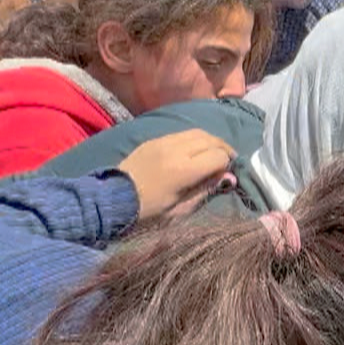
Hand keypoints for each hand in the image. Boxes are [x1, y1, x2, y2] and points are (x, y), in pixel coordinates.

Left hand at [118, 129, 235, 220]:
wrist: (114, 199)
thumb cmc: (149, 212)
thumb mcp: (181, 209)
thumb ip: (206, 190)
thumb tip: (230, 178)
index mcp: (183, 170)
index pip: (218, 156)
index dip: (227, 164)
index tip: (226, 175)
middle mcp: (175, 150)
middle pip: (211, 140)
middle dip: (223, 149)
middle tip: (227, 161)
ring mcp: (163, 141)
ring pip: (197, 132)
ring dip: (210, 141)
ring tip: (214, 153)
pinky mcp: (154, 140)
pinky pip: (181, 134)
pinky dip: (194, 139)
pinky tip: (194, 150)